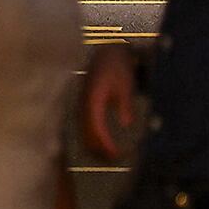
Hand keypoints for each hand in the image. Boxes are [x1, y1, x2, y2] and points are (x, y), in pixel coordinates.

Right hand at [81, 44, 137, 160]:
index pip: (97, 127)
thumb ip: (125, 104)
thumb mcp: (125, 84)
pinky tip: (101, 137)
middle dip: (99, 147)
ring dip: (94, 141)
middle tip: (113, 159)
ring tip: (107, 152)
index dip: (106, 143)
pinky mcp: (85, 100)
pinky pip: (85, 121)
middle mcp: (84, 102)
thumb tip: (125, 123)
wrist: (106, 49)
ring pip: (84, 128)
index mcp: (93, 99)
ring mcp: (82, 101)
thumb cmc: (117, 65)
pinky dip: (92, 132)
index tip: (116, 154)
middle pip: (87, 131)